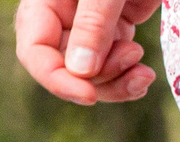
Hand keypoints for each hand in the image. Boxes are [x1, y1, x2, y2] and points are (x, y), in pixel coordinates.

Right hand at [13, 0, 163, 105]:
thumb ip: (94, 24)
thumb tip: (81, 74)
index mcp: (45, 2)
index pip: (35, 51)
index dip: (57, 79)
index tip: (89, 96)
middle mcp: (62, 16)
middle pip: (67, 69)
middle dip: (99, 78)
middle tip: (133, 60)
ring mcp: (89, 25)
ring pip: (91, 74)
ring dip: (117, 83)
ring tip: (144, 72)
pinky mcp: (116, 29)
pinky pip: (114, 66)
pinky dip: (129, 78)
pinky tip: (144, 76)